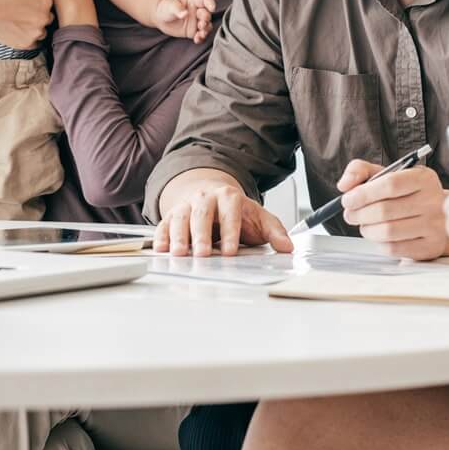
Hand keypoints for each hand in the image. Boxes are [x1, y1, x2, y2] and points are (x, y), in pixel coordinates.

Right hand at [0, 0, 52, 49]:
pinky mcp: (27, 43)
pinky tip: (19, 30)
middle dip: (37, 12)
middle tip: (21, 9)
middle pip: (46, 15)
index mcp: (45, 1)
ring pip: (42, 29)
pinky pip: (35, 42)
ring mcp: (36, 33)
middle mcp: (44, 18)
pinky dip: (29, 37)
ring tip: (20, 20)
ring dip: (35, 25)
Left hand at [153, 0, 215, 42]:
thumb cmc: (166, 7)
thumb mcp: (170, 6)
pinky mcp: (193, 32)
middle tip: (201, 23)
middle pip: (207, 14)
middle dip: (206, 19)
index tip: (212, 8)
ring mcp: (196, 22)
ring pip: (206, 26)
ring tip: (201, 34)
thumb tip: (184, 14)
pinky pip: (200, 35)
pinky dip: (200, 38)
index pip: (204, 0)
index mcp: (194, 1)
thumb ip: (177, 9)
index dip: (210, 3)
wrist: (160, 17)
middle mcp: (197, 12)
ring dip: (206, 30)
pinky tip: (197, 39)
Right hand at [153, 168, 292, 255]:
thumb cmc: (235, 211)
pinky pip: (163, 224)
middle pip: (201, 214)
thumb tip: (287, 247)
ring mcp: (186, 205)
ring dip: (178, 236)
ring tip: (180, 254)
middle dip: (201, 235)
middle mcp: (204, 198)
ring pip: (180, 218)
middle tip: (204, 254)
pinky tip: (162, 249)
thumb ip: (274, 231)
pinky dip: (161, 237)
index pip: (229, 212)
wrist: (210, 194)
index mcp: (228, 196)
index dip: (230, 232)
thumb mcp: (258, 217)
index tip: (231, 251)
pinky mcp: (171, 215)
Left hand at [336, 158, 448, 259]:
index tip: (347, 200)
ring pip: (387, 231)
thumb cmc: (405, 193)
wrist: (436, 215)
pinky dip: (378, 243)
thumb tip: (344, 185)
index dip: (363, 194)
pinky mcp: (430, 246)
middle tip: (350, 214)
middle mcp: (432, 201)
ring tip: (364, 224)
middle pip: (384, 210)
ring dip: (367, 229)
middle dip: (359, 214)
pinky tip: (379, 235)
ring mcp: (434, 226)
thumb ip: (360, 170)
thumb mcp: (385, 173)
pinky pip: (394, 248)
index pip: (389, 184)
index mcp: (422, 178)